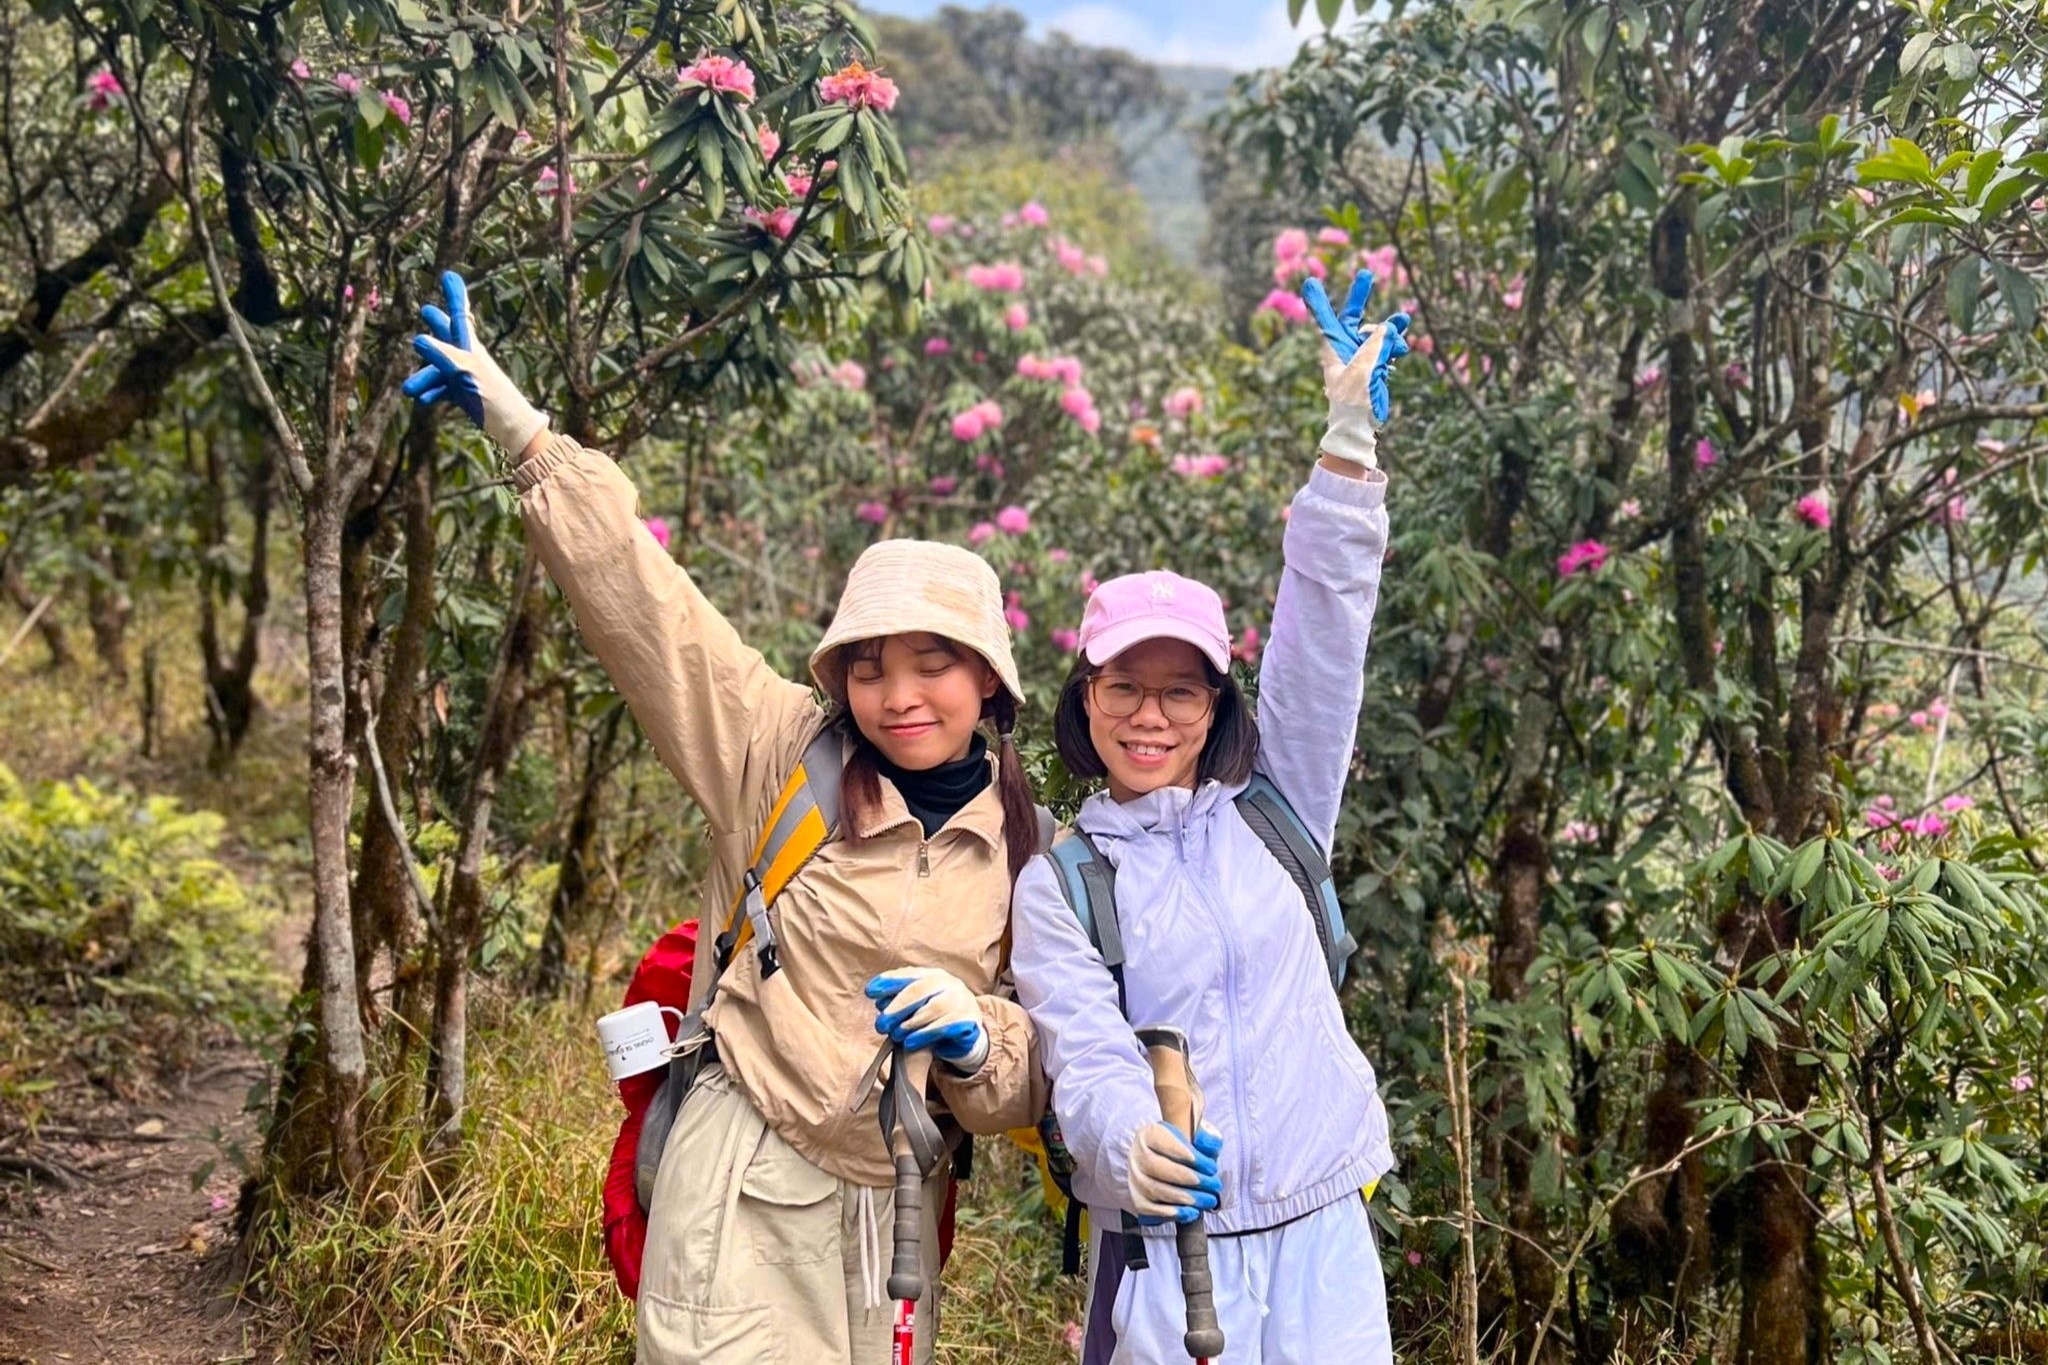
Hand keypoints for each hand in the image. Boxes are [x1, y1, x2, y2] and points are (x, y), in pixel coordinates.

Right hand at [402, 271, 550, 456]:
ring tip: (408, 391)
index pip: (460, 315)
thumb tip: (419, 340)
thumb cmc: (493, 398)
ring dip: (423, 377)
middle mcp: (467, 357)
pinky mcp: (464, 393)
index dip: (455, 295)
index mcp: (471, 347)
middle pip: (447, 336)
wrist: (512, 428)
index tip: (450, 275)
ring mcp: (465, 375)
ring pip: (438, 369)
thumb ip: (443, 356)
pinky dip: (432, 393)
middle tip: (428, 311)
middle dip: (438, 324)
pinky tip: (422, 401)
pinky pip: (442, 388)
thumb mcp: (466, 374)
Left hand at [866, 967, 988, 1073]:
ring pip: (935, 1007)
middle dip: (897, 1007)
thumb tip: (880, 1003)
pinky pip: (947, 1026)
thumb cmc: (935, 1016)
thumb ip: (899, 1002)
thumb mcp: (917, 1006)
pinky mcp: (969, 1020)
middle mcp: (949, 983)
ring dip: (911, 1022)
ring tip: (895, 1035)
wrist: (966, 1031)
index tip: (869, 992)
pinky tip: (910, 1042)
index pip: (909, 975)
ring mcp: (962, 1000)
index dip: (889, 981)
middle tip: (880, 1024)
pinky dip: (926, 1034)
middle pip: (920, 989)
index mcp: (933, 975)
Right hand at [1128, 1122, 1223, 1224]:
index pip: (1165, 1143)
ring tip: (1207, 1200)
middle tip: (1213, 1185)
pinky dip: (1172, 1213)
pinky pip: (1151, 1210)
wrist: (1170, 1165)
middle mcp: (1137, 1156)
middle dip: (1191, 1179)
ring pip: (1155, 1190)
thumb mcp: (1199, 1139)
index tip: (1211, 1167)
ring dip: (1185, 1198)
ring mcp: (1135, 1179)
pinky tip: (1191, 1212)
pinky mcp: (1138, 1200)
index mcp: (1150, 1135)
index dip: (1190, 1156)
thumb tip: (1206, 1143)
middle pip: (1159, 1168)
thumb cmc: (1185, 1152)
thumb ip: (1207, 1138)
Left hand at [1302, 271, 1410, 469]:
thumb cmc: (1353, 399)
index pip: (1325, 319)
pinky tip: (1403, 350)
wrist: (1359, 423)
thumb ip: (1376, 344)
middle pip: (1352, 315)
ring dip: (1391, 326)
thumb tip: (1388, 326)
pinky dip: (1396, 345)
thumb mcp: (1364, 368)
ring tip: (1405, 318)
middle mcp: (1346, 347)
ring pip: (1377, 331)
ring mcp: (1361, 354)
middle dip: (1360, 296)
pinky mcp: (1375, 363)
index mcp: (1334, 347)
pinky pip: (1387, 346)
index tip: (1310, 282)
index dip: (1318, 300)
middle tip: (1365, 273)